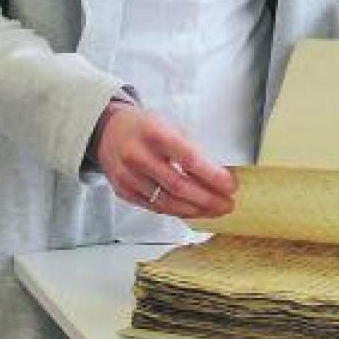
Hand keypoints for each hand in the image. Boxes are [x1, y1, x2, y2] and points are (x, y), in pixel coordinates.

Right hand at [93, 103, 236, 218]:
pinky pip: (155, 207)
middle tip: (227, 204)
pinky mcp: (124, 191)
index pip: (188, 159)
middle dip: (208, 199)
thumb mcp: (171, 126)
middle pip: (178, 186)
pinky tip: (193, 211)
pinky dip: (177, 211)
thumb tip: (219, 175)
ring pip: (167, 202)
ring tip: (214, 211)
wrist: (107, 131)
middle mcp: (138, 156)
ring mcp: (128, 177)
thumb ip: (192, 149)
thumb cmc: (145, 127)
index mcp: (154, 134)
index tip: (230, 186)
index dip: (212, 176)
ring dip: (195, 210)